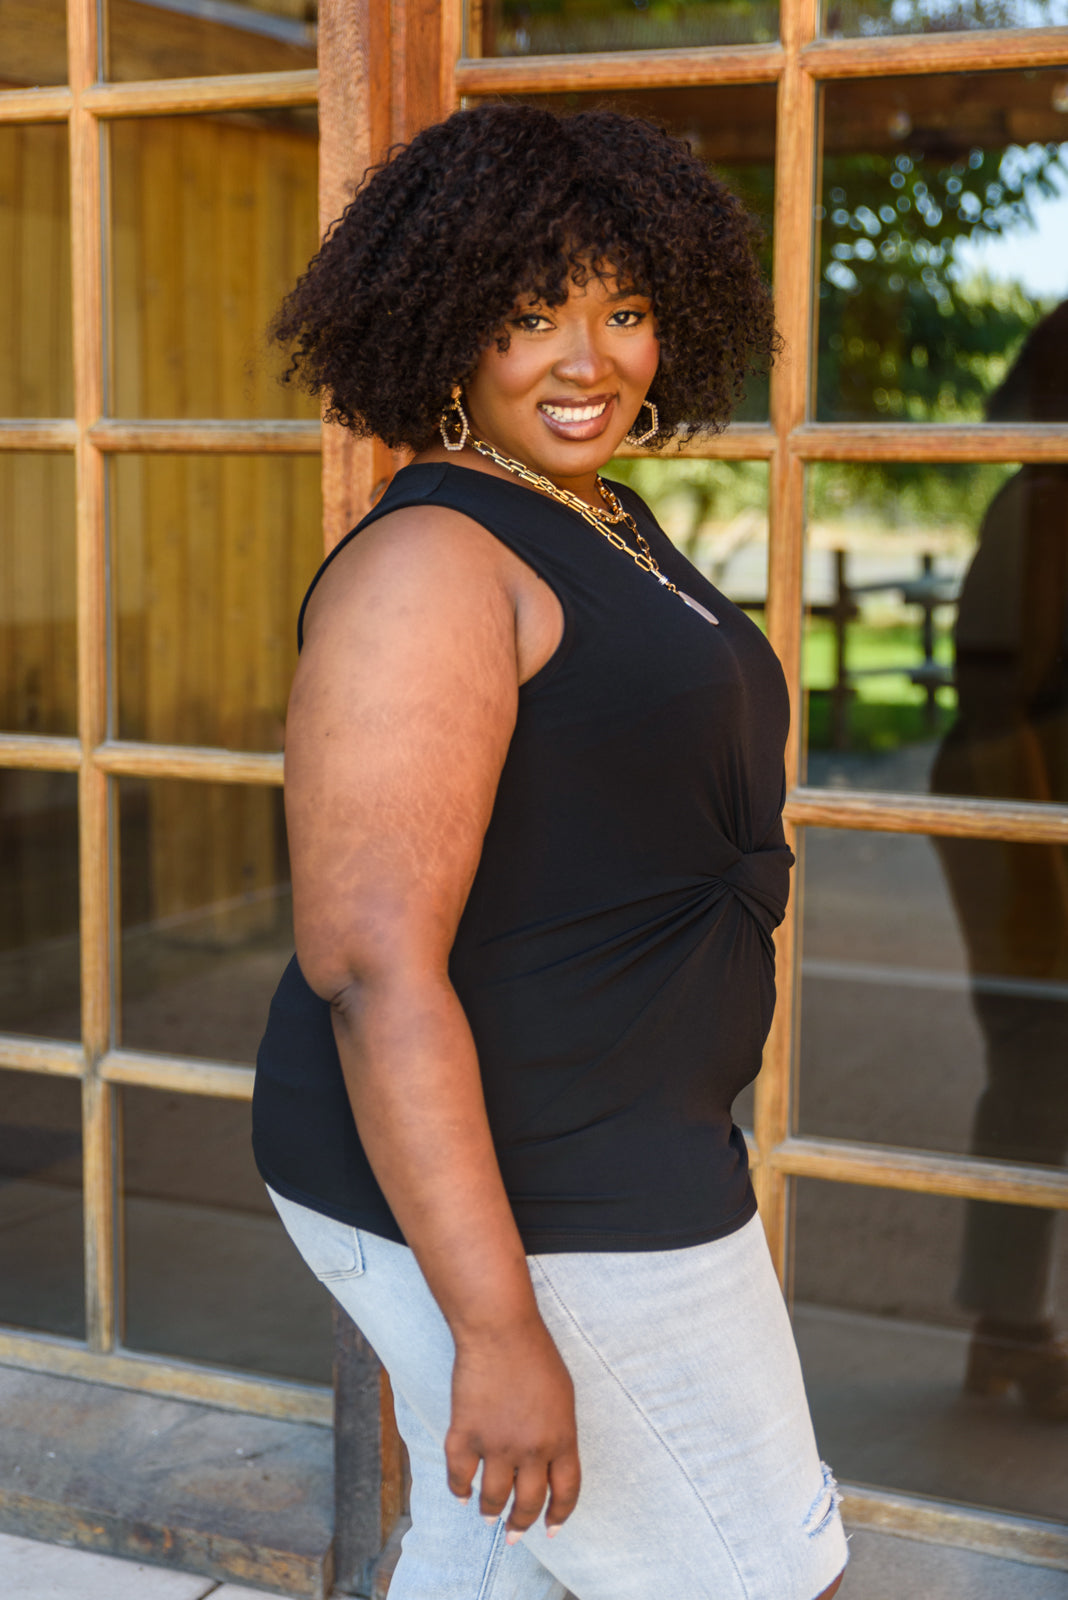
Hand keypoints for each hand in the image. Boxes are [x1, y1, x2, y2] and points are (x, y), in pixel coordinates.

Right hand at [445, 1315, 580, 1541]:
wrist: (499, 1329)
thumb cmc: (534, 1352)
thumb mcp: (562, 1395)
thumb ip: (558, 1431)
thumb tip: (550, 1462)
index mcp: (562, 1438)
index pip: (566, 1492)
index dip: (559, 1516)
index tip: (551, 1530)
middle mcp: (532, 1449)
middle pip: (529, 1503)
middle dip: (521, 1524)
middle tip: (514, 1534)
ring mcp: (497, 1445)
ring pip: (493, 1498)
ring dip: (490, 1511)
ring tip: (488, 1515)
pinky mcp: (465, 1435)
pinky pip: (460, 1476)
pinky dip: (459, 1489)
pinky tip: (462, 1493)